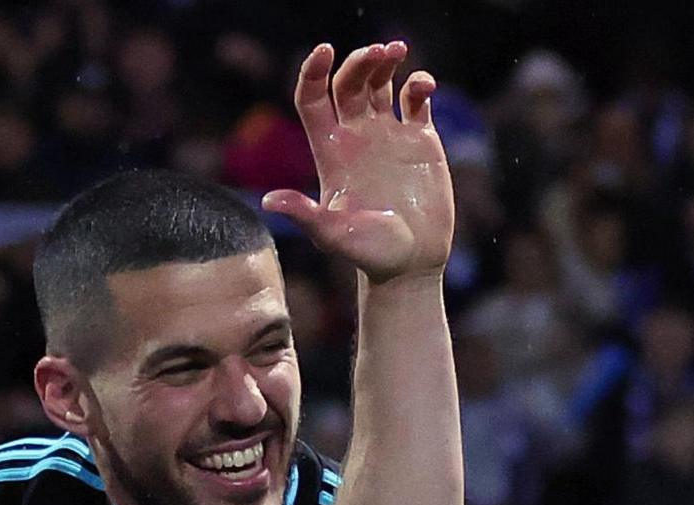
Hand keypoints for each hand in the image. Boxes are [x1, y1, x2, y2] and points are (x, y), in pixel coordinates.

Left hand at [262, 42, 453, 286]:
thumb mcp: (332, 235)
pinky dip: (419, 84)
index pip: (313, 100)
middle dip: (358, 62)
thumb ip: (305, 214)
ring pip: (381, 84)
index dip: (314, 72)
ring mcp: (388, 136)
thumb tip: (269, 201)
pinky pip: (416, 100)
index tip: (324, 50)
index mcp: (330, 152)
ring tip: (395, 51)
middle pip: (348, 84)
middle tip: (377, 51)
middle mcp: (356, 138)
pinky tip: (423, 84)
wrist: (409, 264)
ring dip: (385, 63)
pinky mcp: (420, 141)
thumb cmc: (368, 254)